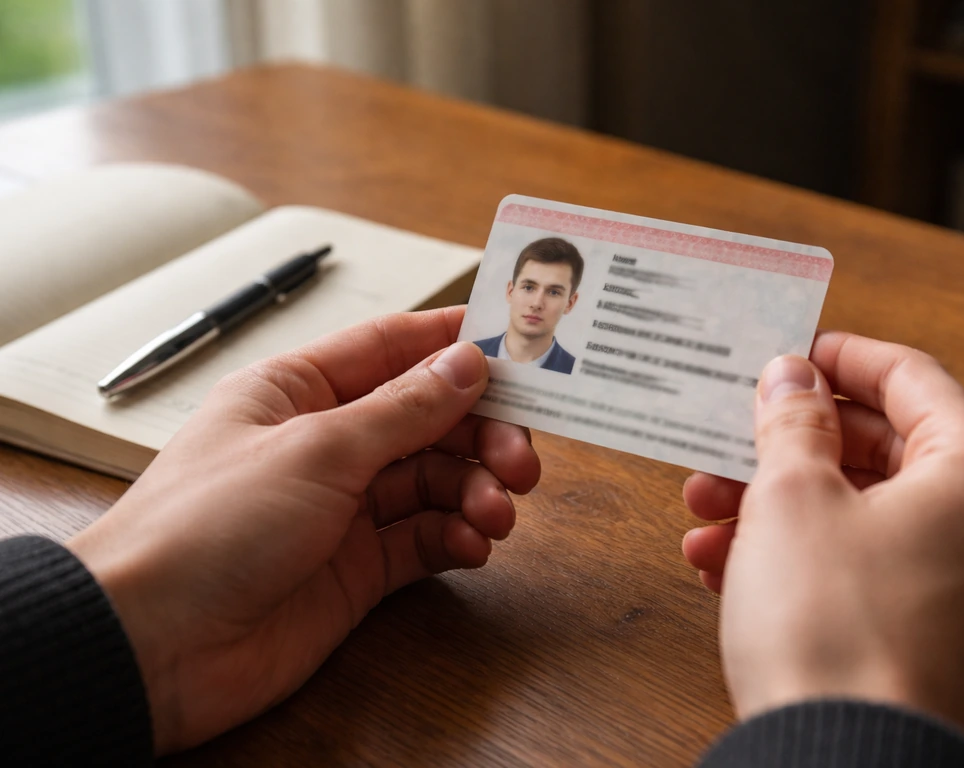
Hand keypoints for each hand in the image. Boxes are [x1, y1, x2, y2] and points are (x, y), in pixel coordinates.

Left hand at [67, 307, 540, 753]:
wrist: (156, 646)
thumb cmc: (207, 526)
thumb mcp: (316, 449)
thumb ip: (402, 409)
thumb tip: (466, 364)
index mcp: (299, 391)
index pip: (391, 348)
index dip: (454, 344)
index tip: (518, 349)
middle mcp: (325, 443)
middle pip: (425, 420)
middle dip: (480, 433)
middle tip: (521, 458)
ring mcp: (342, 508)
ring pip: (432, 481)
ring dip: (474, 490)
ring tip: (498, 512)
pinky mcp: (356, 569)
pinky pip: (422, 540)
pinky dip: (455, 537)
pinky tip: (472, 544)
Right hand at [682, 331, 963, 741]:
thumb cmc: (833, 627)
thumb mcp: (793, 497)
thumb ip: (792, 421)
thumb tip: (792, 376)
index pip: (909, 377)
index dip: (839, 357)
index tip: (786, 354)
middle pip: (876, 449)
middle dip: (784, 446)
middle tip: (723, 441)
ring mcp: (963, 584)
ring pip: (857, 512)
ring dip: (773, 506)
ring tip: (704, 514)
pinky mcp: (929, 631)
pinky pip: (860, 567)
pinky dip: (795, 557)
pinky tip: (724, 566)